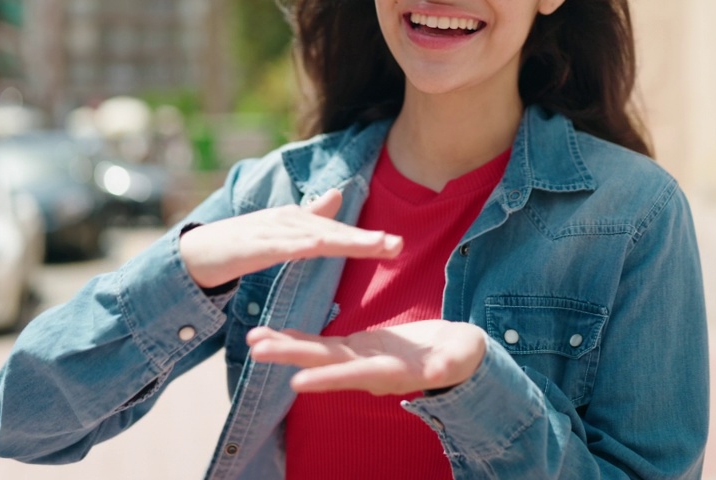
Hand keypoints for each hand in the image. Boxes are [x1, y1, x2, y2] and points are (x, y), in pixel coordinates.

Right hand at [178, 189, 402, 288]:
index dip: (366, 239)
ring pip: (314, 237)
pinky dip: (301, 246)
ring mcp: (270, 232)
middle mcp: (288, 221)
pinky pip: (281, 247)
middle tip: (397, 245)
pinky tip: (321, 247)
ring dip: (345, 241)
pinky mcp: (253, 246)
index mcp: (297, 221)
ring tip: (374, 247)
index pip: (337, 232)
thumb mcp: (281, 231)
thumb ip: (310, 217)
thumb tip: (338, 194)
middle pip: (332, 232)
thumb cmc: (241, 244)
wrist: (196, 254)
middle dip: (365, 240)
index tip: (396, 245)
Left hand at [246, 320, 487, 395]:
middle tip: (257, 349)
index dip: (327, 378)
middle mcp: (367, 369)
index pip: (354, 375)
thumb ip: (445, 365)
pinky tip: (275, 334)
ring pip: (318, 353)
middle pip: (325, 362)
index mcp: (390, 372)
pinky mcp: (358, 347)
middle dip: (291, 356)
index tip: (297, 383)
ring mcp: (360, 358)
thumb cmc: (462, 355)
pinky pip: (323, 344)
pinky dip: (298, 338)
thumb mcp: (459, 357)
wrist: (456, 355)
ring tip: (254, 341)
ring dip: (286, 347)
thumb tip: (436, 373)